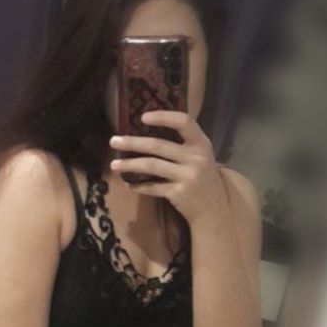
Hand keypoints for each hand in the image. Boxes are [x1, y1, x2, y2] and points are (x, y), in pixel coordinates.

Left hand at [109, 110, 227, 225]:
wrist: (213, 210)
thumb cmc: (203, 178)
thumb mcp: (201, 156)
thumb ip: (183, 144)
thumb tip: (148, 131)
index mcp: (201, 143)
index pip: (183, 121)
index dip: (162, 117)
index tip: (142, 117)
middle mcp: (195, 158)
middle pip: (158, 145)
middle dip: (132, 143)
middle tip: (113, 141)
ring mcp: (187, 176)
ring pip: (152, 165)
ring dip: (130, 165)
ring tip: (114, 165)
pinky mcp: (178, 193)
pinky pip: (153, 187)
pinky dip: (139, 186)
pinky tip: (128, 184)